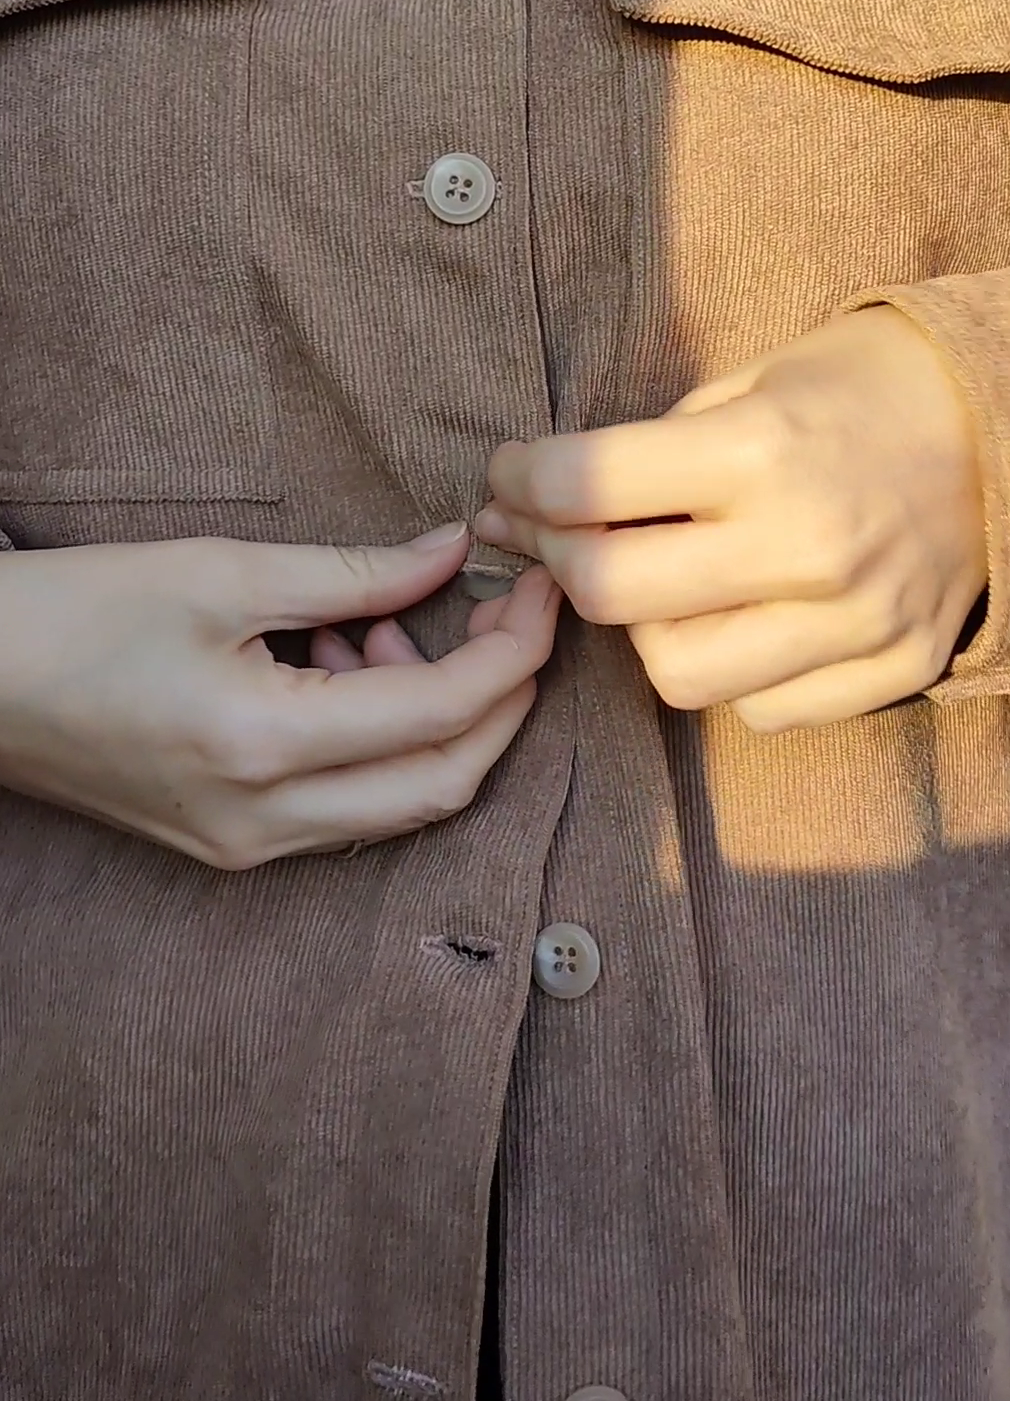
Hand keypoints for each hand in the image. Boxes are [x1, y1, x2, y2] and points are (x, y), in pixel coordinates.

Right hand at [0, 528, 558, 865]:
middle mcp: (264, 822)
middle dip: (500, 699)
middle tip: (509, 616)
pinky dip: (376, 739)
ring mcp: (246, 846)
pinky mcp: (229, 844)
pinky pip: (345, 804)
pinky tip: (341, 663)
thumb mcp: (220, 573)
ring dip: (431, 717)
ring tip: (383, 629)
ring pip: (398, 802)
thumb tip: (451, 555)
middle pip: (444, 784)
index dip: (513, 651)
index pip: (443, 715)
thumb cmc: (78, 614)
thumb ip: (354, 574)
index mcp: (263, 748)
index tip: (540, 588)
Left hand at [475, 309, 986, 731]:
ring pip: (677, 674)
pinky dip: (730, 671)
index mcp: (762, 452)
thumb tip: (560, 497)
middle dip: (553, 558)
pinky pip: (761, 709)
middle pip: (610, 594)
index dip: (520, 478)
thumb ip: (661, 446)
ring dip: (641, 629)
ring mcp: (854, 622)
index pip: (587, 485)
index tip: (509, 474)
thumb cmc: (869, 385)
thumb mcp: (757, 377)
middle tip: (546, 532)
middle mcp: (804, 547)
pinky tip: (735, 618)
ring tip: (654, 583)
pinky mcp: (892, 668)